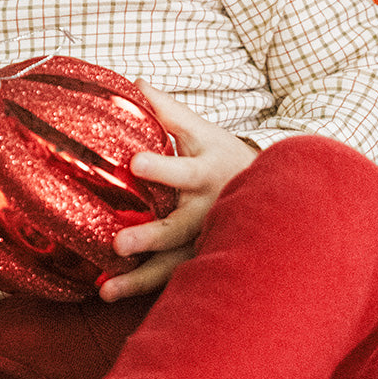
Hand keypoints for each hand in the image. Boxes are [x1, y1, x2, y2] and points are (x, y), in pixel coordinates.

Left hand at [99, 80, 258, 301]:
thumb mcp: (202, 131)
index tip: (134, 162)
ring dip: (139, 279)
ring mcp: (204, 242)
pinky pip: (170, 279)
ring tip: (107, 291)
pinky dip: (142, 289)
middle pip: (178, 228)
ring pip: (173, 264)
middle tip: (118, 243)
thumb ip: (168, 111)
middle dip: (150, 237)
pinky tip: (110, 296)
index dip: (160, 167)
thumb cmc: (223, 157)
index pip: (182, 170)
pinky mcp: (198, 261)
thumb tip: (135, 82)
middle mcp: (207, 212)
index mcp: (206, 173)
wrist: (270, 194)